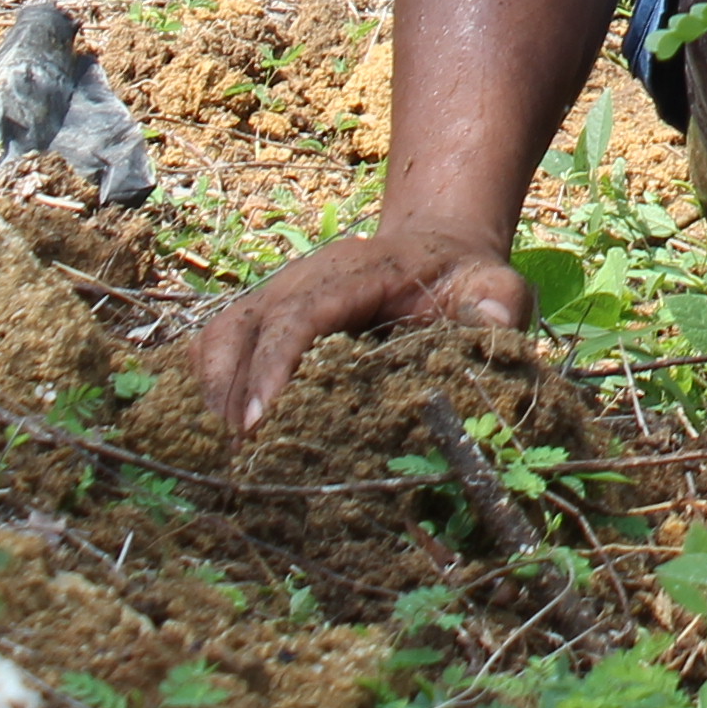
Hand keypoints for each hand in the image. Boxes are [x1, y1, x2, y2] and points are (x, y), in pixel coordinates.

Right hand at [186, 224, 534, 436]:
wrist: (433, 251)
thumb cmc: (460, 279)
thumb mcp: (492, 283)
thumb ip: (498, 300)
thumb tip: (492, 321)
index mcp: (353, 272)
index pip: (298, 314)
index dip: (273, 365)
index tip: (258, 421)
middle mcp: (302, 279)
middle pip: (243, 326)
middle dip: (229, 390)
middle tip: (235, 456)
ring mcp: (278, 296)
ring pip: (220, 334)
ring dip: (211, 390)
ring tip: (223, 454)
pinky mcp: (265, 316)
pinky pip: (218, 344)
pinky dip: (208, 384)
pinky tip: (217, 433)